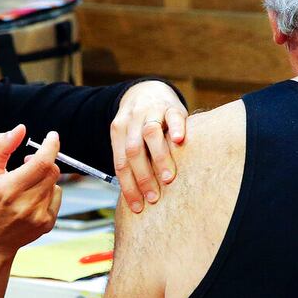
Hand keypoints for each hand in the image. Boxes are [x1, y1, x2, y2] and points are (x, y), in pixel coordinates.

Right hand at [0, 125, 62, 255]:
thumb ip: (1, 147)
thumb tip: (20, 130)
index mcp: (9, 189)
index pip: (41, 162)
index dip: (50, 146)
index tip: (52, 136)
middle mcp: (26, 204)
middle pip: (52, 171)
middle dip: (44, 160)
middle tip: (29, 161)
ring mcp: (38, 216)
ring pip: (55, 182)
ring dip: (44, 177)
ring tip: (26, 183)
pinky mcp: (47, 223)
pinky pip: (57, 196)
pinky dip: (48, 191)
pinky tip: (32, 197)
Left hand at [110, 81, 187, 212]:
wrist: (147, 91)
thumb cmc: (138, 124)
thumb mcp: (127, 138)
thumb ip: (130, 161)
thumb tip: (135, 198)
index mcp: (118, 131)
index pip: (120, 163)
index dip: (128, 187)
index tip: (137, 206)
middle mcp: (132, 121)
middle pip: (133, 150)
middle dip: (143, 177)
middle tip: (154, 197)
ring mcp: (151, 112)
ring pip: (151, 133)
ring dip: (159, 158)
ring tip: (168, 178)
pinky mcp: (171, 106)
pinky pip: (172, 116)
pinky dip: (175, 128)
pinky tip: (179, 141)